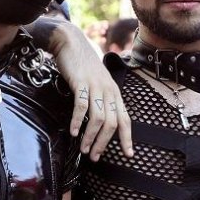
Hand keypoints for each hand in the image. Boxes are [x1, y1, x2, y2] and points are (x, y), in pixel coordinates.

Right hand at [45, 20, 131, 160]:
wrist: (71, 42)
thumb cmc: (83, 66)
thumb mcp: (98, 83)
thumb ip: (102, 100)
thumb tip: (102, 122)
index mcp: (115, 93)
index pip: (125, 119)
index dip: (128, 138)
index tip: (129, 154)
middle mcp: (109, 90)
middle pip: (112, 123)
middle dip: (104, 143)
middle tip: (94, 157)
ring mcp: (96, 86)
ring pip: (98, 118)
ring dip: (91, 137)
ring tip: (83, 149)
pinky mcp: (81, 82)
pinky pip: (82, 106)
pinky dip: (78, 121)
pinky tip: (73, 132)